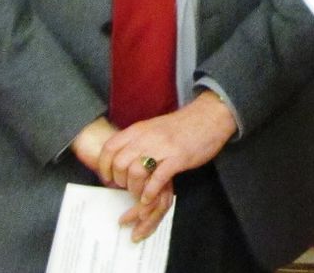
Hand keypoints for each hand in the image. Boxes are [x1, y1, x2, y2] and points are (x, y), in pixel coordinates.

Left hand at [70, 115, 173, 241]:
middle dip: (119, 180)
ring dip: (134, 188)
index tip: (108, 178)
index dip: (104, 166)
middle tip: (125, 187)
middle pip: (120, 163)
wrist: (210, 116)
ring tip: (139, 193)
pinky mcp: (178, 158)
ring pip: (135, 172)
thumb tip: (121, 157)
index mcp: (139, 129)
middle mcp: (147, 137)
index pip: (110, 147)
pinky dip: (150, 191)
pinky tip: (148, 197)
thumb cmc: (183, 125)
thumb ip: (138, 140)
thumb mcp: (154, 127)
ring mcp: (163, 148)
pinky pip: (157, 178)